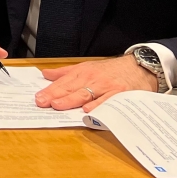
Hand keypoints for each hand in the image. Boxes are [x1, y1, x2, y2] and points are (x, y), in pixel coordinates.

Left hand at [34, 55, 158, 111]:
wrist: (139, 67)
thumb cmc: (110, 70)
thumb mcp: (87, 67)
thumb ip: (65, 72)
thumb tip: (45, 74)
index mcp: (83, 72)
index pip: (63, 83)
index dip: (50, 91)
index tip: (38, 98)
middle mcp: (92, 79)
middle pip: (71, 88)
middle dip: (56, 96)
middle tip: (42, 102)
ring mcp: (105, 86)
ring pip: (85, 94)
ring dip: (71, 100)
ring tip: (58, 105)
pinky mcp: (119, 94)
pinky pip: (106, 101)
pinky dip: (97, 106)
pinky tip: (87, 110)